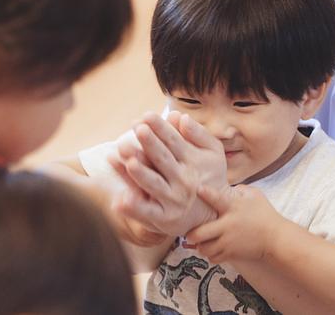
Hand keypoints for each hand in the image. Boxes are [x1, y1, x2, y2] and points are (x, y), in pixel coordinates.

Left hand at [110, 111, 227, 235]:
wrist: (213, 213)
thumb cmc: (209, 174)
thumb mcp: (212, 151)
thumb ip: (198, 133)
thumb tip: (181, 116)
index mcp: (193, 160)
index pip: (174, 141)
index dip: (160, 128)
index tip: (146, 116)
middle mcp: (183, 179)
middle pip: (163, 159)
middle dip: (151, 144)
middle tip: (139, 129)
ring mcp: (173, 199)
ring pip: (154, 184)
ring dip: (141, 173)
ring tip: (130, 161)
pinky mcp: (164, 218)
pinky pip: (147, 211)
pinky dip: (134, 207)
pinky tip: (120, 200)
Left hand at [185, 184, 287, 263]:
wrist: (275, 238)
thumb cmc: (265, 214)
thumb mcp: (255, 195)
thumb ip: (240, 189)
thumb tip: (228, 188)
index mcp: (233, 207)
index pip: (216, 199)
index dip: (205, 193)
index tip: (198, 190)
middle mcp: (228, 226)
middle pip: (200, 234)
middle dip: (191, 234)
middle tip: (190, 232)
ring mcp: (228, 242)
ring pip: (203, 249)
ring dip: (200, 245)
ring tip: (201, 241)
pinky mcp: (231, 254)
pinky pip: (213, 258)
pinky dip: (210, 254)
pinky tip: (212, 248)